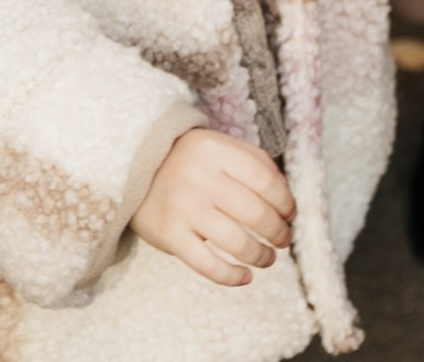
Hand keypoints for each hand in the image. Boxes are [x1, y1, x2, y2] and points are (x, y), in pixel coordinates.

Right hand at [131, 127, 294, 288]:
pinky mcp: (170, 235)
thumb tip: (286, 196)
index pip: (265, 180)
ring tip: (267, 258)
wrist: (133, 166)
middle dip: (278, 232)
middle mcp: (200, 178)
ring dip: (261, 256)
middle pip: (255, 213)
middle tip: (283, 240)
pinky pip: (208, 265)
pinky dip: (232, 277)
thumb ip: (253, 161)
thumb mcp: (218, 146)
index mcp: (216, 150)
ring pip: (237, 243)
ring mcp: (184, 208)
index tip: (290, 214)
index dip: (285, 202)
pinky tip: (245, 277)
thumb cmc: (187, 160)